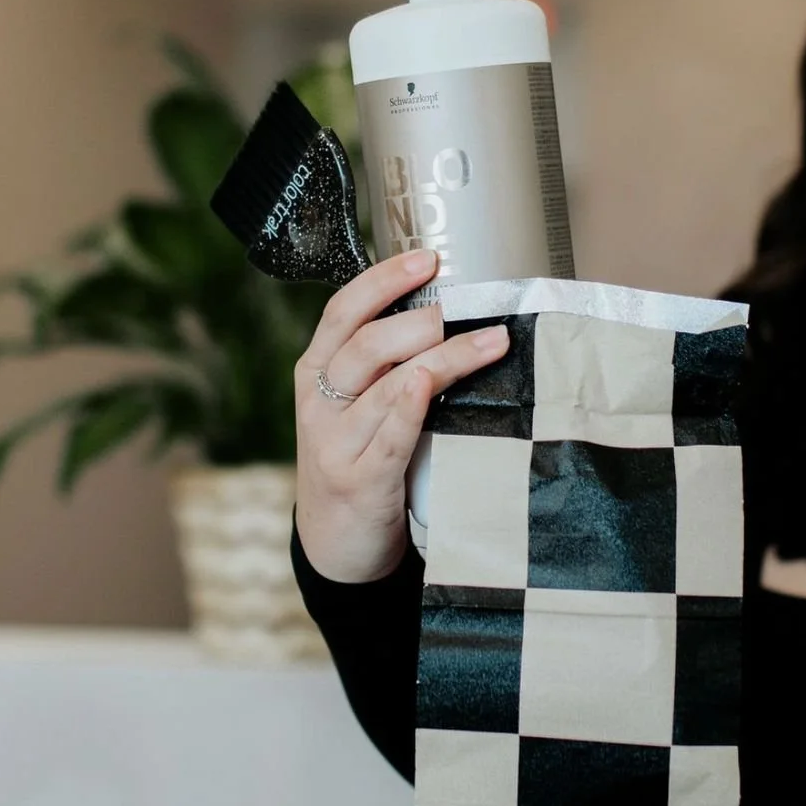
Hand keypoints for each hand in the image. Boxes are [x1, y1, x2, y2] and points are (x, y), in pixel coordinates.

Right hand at [294, 249, 509, 581]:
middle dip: (420, 320)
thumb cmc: (359, 462)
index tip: (428, 258)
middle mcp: (319, 403)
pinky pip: (390, 436)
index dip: (383, 280)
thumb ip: (384, 367)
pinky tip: (429, 384)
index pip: (343, 312)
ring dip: (443, 357)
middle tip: (468, 306)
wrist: (336, 547)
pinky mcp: (359, 482)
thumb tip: (449, 314)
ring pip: (388, 385)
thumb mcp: (355, 408)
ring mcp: (335, 444)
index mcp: (315, 373)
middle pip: (367, 344)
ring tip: (489, 341)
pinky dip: (410, 406)